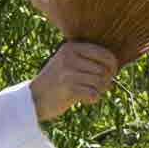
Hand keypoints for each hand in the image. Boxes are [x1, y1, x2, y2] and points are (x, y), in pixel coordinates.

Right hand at [30, 25, 148, 125]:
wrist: (33, 99)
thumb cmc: (56, 82)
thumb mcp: (67, 62)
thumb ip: (87, 59)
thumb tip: (115, 65)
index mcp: (72, 47)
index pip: (106, 54)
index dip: (112, 67)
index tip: (108, 76)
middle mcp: (70, 57)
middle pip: (105, 70)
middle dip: (105, 82)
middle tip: (97, 88)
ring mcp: (68, 72)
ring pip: (100, 82)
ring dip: (99, 91)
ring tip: (90, 93)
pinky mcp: (68, 88)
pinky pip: (93, 94)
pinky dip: (92, 99)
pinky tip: (84, 100)